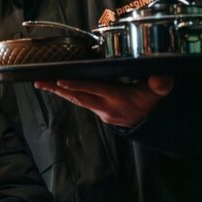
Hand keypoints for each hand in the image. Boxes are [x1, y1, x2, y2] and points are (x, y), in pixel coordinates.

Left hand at [33, 75, 172, 127]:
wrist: (152, 124)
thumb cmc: (153, 103)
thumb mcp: (159, 92)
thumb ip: (160, 84)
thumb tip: (161, 77)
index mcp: (117, 98)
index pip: (94, 89)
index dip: (77, 85)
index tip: (60, 80)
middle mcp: (105, 106)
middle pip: (78, 97)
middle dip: (58, 89)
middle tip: (39, 82)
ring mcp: (101, 111)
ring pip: (77, 100)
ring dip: (60, 92)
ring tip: (42, 83)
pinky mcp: (99, 112)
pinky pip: (82, 101)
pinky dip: (71, 93)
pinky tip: (59, 87)